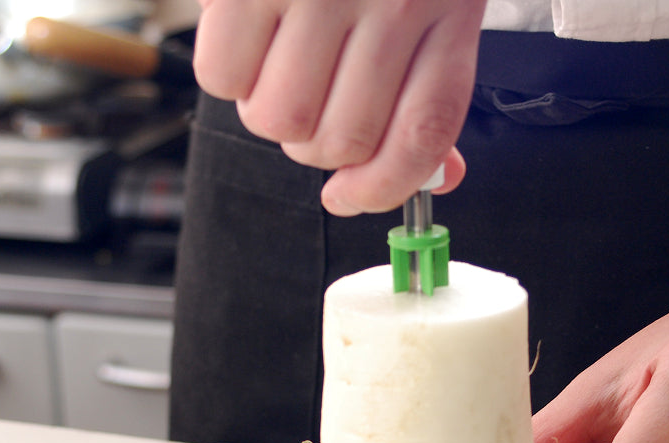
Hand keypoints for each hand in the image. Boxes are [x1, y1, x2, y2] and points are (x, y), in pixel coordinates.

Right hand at [193, 0, 485, 214]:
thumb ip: (433, 86)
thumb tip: (441, 179)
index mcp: (447, 8)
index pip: (421, 135)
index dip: (384, 188)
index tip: (351, 197)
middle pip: (341, 139)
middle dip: (317, 146)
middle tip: (311, 105)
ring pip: (279, 120)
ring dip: (271, 114)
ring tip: (278, 68)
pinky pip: (221, 77)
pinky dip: (227, 76)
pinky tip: (246, 42)